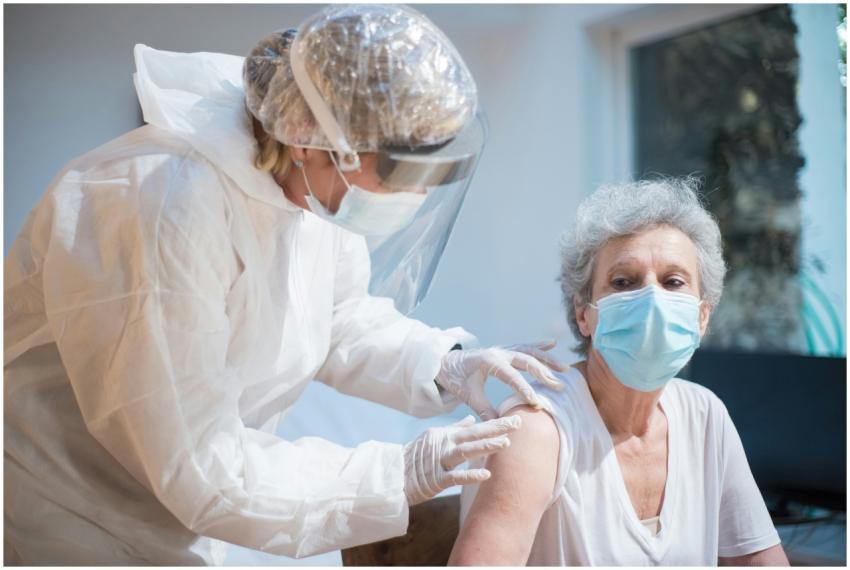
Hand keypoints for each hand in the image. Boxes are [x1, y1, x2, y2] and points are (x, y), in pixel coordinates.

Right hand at [404, 415, 520, 505]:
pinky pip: (455, 477)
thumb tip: (471, 418)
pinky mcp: (435, 479)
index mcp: (446, 435)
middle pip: (473, 435)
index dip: (495, 423)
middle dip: (496, 429)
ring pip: (465, 451)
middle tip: (517, 423)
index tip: (515, 418)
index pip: (475, 427)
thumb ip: (455, 429)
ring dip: (485, 447)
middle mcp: (444, 444)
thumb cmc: (416, 456)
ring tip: (505, 444)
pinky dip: (470, 475)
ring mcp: (439, 461)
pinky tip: (487, 474)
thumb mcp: (434, 437)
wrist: (393, 474)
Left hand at [435, 339, 569, 419]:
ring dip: (548, 360)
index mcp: (488, 361)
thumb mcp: (468, 396)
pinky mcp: (504, 351)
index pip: (511, 376)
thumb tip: (500, 425)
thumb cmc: (456, 379)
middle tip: (558, 386)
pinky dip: (539, 346)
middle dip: (543, 374)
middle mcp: (498, 352)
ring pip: (529, 352)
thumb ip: (484, 410)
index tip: (537, 403)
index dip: (524, 389)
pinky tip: (552, 344)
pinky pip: (525, 347)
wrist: (445, 363)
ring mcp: (503, 350)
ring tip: (564, 369)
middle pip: (526, 361)